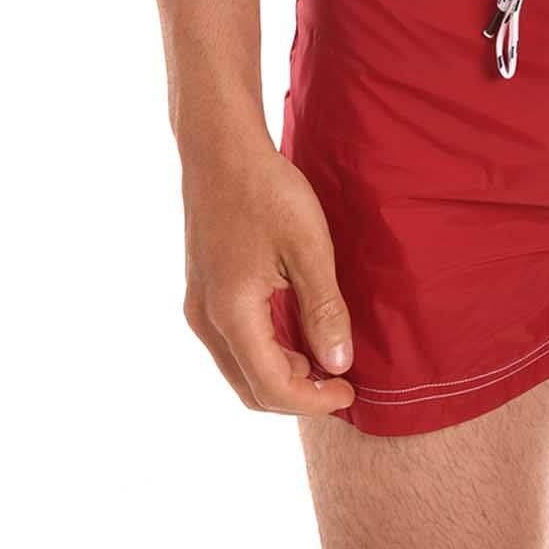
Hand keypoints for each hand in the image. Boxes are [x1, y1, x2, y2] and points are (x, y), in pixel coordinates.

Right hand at [181, 139, 356, 415]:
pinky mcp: (203, 291)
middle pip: (250, 388)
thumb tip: (338, 364)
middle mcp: (206, 320)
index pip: (271, 386)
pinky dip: (266, 352)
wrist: (221, 149)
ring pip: (239, 368)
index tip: (350, 391)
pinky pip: (233, 343)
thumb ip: (323, 308)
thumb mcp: (308, 247)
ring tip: (326, 356)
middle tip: (341, 382)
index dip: (313, 400)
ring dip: (281, 374)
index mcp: (231, 313)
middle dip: (297, 395)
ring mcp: (199, 306)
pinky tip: (298, 332)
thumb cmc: (267, 190)